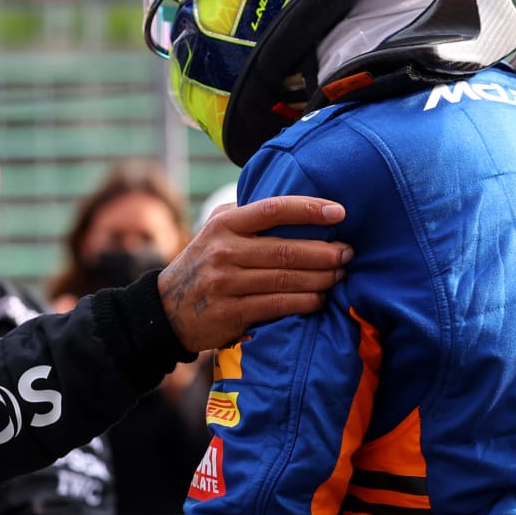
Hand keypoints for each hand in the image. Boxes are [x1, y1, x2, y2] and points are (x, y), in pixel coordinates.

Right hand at [158, 196, 348, 352]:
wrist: (167, 310)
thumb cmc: (203, 263)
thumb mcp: (214, 230)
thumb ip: (246, 215)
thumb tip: (293, 202)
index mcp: (224, 225)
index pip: (273, 210)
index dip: (308, 209)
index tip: (339, 211)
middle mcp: (224, 252)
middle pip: (287, 250)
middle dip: (325, 252)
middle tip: (348, 252)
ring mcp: (227, 284)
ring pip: (287, 279)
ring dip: (322, 278)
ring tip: (340, 274)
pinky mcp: (232, 312)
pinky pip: (279, 305)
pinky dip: (306, 302)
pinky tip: (320, 299)